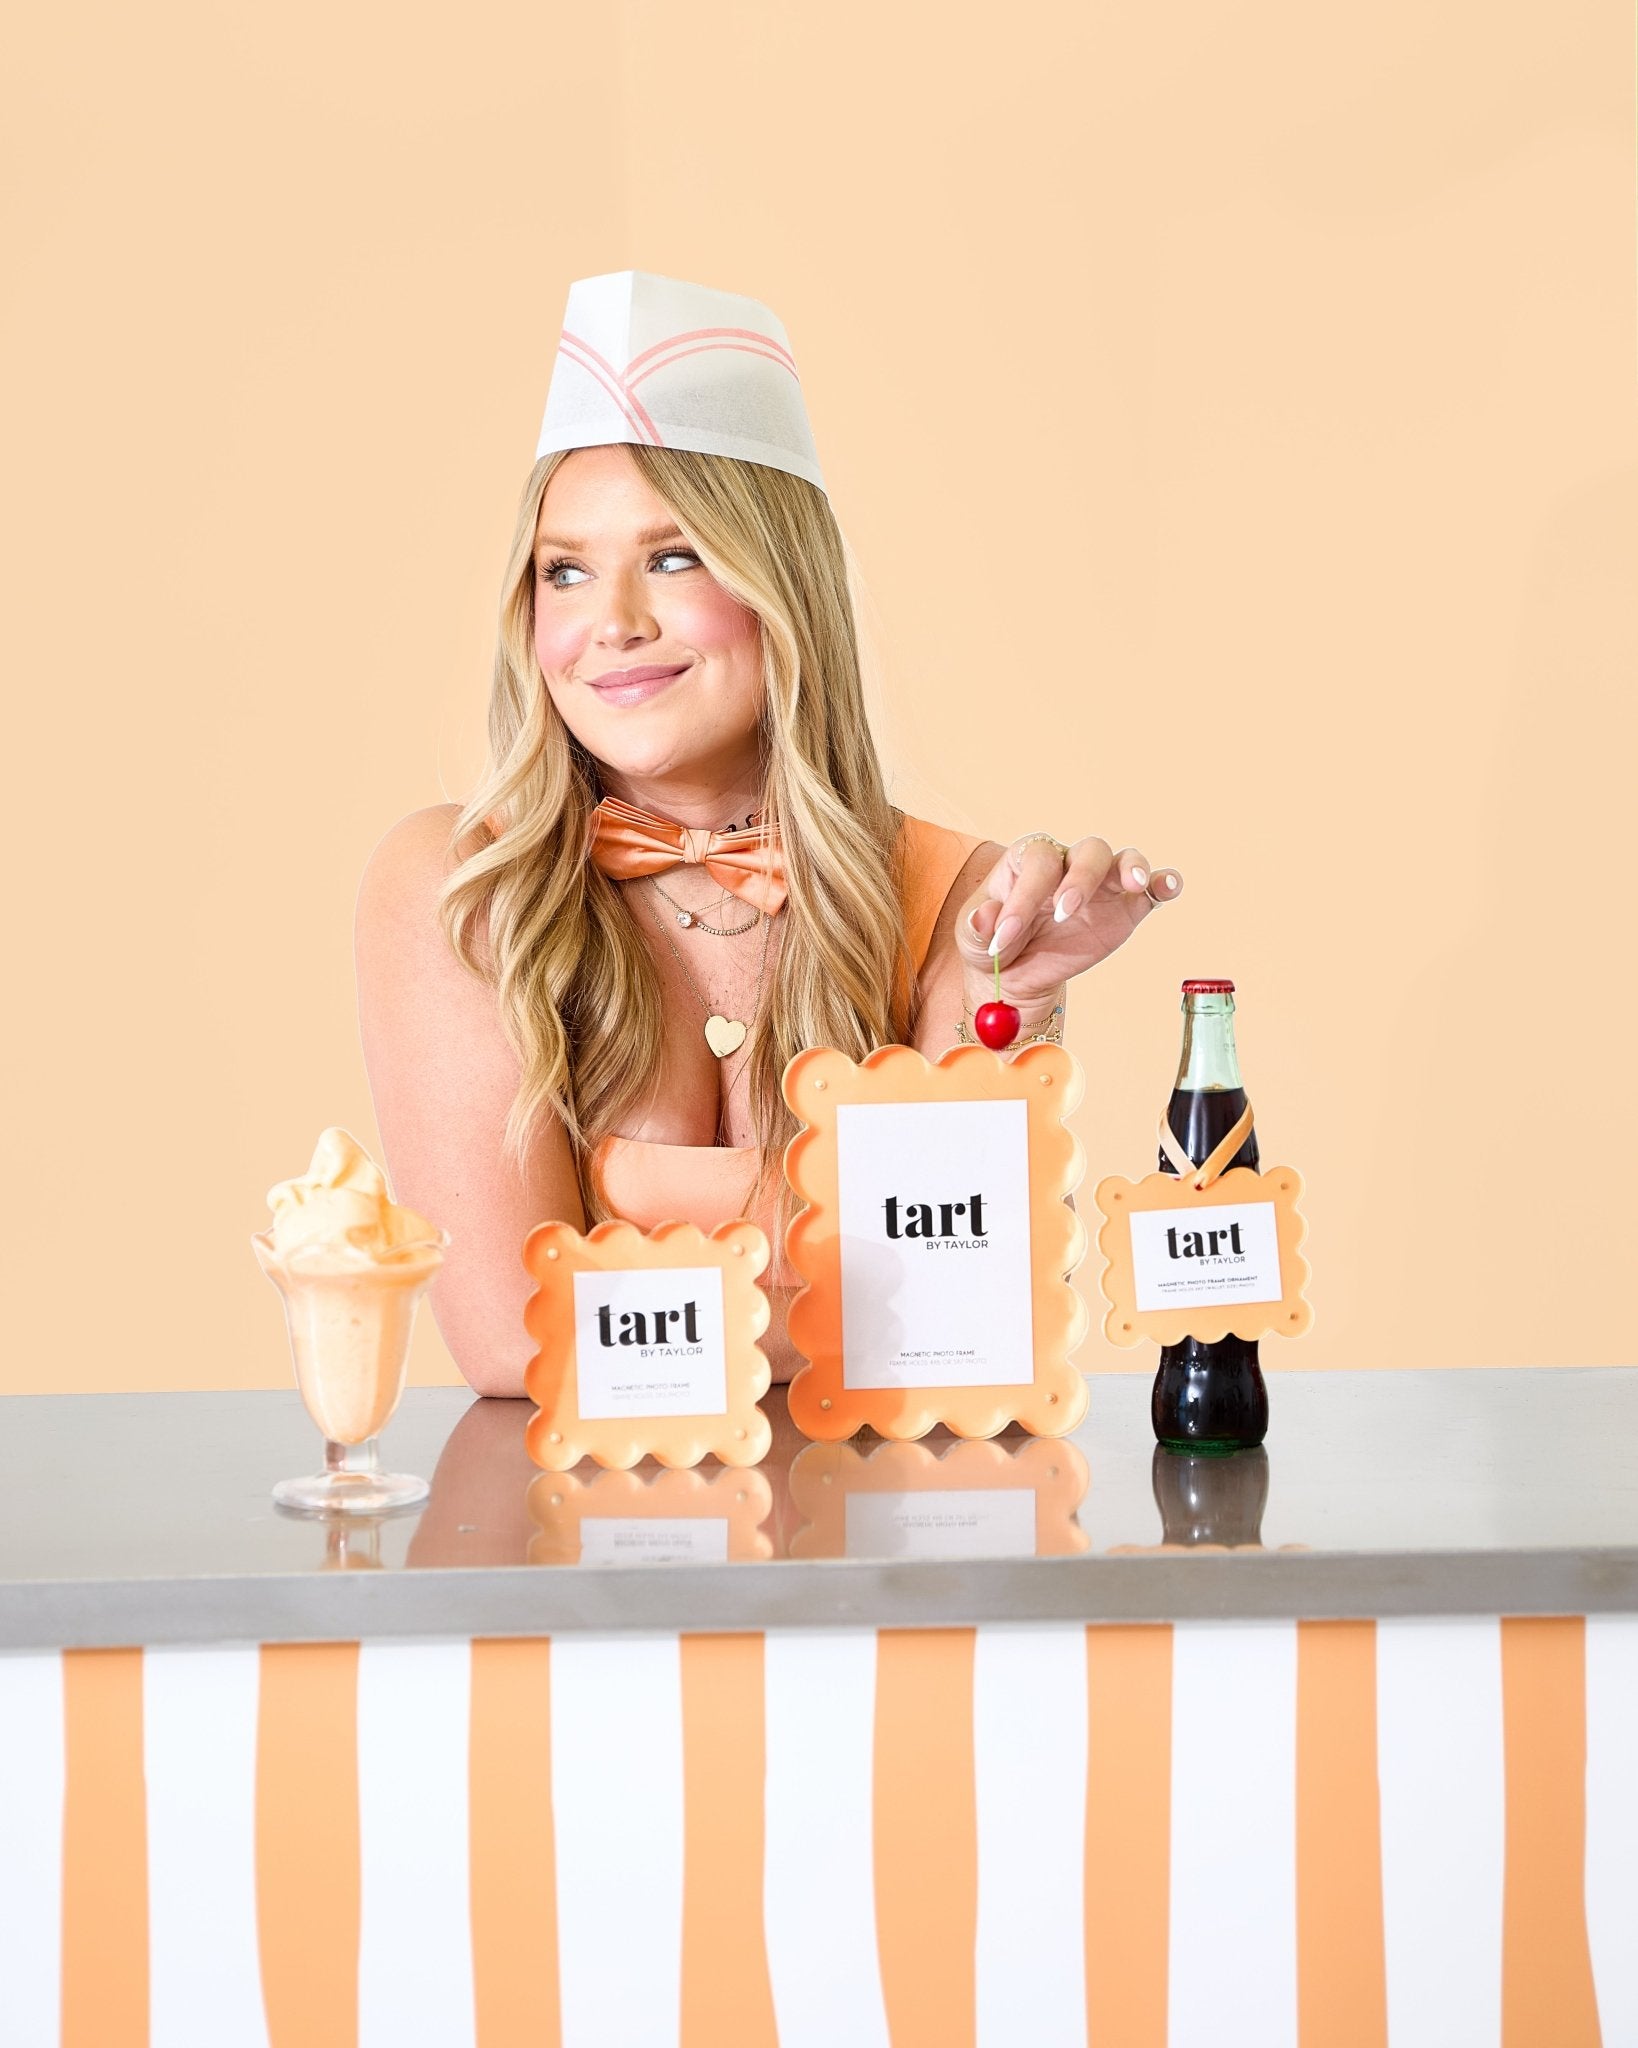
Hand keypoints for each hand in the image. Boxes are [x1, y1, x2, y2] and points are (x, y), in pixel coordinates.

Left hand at [956, 834, 1183, 1013]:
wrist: (1018, 973)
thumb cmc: (994, 943)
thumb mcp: (972, 938)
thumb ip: (977, 925)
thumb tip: (984, 919)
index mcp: (1029, 862)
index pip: (1036, 864)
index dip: (1022, 896)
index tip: (1005, 936)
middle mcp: (1069, 864)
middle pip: (1087, 851)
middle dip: (1079, 879)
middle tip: (1064, 913)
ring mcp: (1101, 884)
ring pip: (1121, 859)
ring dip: (1131, 867)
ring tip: (1134, 884)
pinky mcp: (1126, 907)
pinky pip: (1152, 887)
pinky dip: (1164, 882)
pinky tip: (1169, 886)